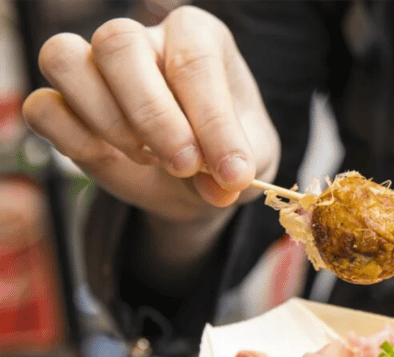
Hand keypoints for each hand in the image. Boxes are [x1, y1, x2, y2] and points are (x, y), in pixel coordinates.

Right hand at [22, 7, 279, 272]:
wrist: (194, 182)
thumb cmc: (225, 155)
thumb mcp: (249, 164)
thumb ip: (244, 168)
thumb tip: (223, 184)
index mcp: (197, 37)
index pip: (193, 59)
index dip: (212, 120)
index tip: (232, 172)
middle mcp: (143, 39)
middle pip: (117, 43)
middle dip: (152, 115)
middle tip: (183, 164)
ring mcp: (95, 66)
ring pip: (64, 60)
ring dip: (107, 121)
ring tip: (147, 158)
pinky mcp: (64, 104)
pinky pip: (44, 108)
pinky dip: (72, 140)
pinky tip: (110, 159)